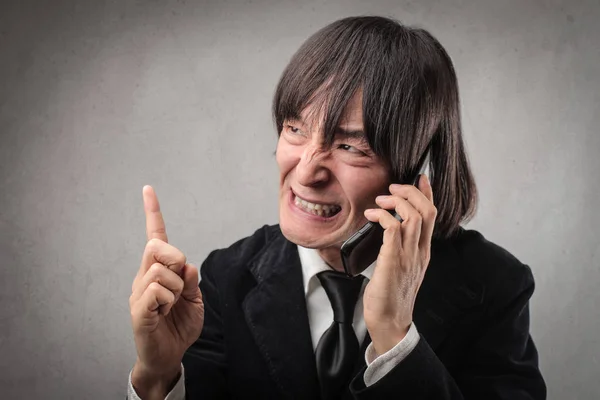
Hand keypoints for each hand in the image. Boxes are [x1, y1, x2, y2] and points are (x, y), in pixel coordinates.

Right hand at [129, 186, 204, 397]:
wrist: (169, 355)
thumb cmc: (179, 326)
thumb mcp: (195, 300)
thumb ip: (192, 281)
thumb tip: (187, 264)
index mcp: (158, 271)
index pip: (154, 237)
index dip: (152, 214)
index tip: (148, 189)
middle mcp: (144, 277)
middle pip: (156, 247)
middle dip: (174, 259)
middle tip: (180, 283)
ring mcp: (139, 293)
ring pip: (159, 271)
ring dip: (176, 288)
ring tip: (172, 304)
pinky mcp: (138, 311)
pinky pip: (155, 292)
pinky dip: (168, 301)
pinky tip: (164, 313)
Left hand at [362, 175, 436, 355]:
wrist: (389, 321)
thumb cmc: (390, 295)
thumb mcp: (401, 267)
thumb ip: (401, 248)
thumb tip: (388, 227)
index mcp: (423, 252)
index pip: (432, 216)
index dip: (428, 193)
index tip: (420, 178)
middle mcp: (420, 251)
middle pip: (426, 211)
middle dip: (411, 192)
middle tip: (393, 188)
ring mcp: (408, 256)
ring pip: (413, 216)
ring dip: (396, 201)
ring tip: (381, 200)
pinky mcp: (393, 260)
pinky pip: (393, 228)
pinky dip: (382, 216)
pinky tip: (371, 215)